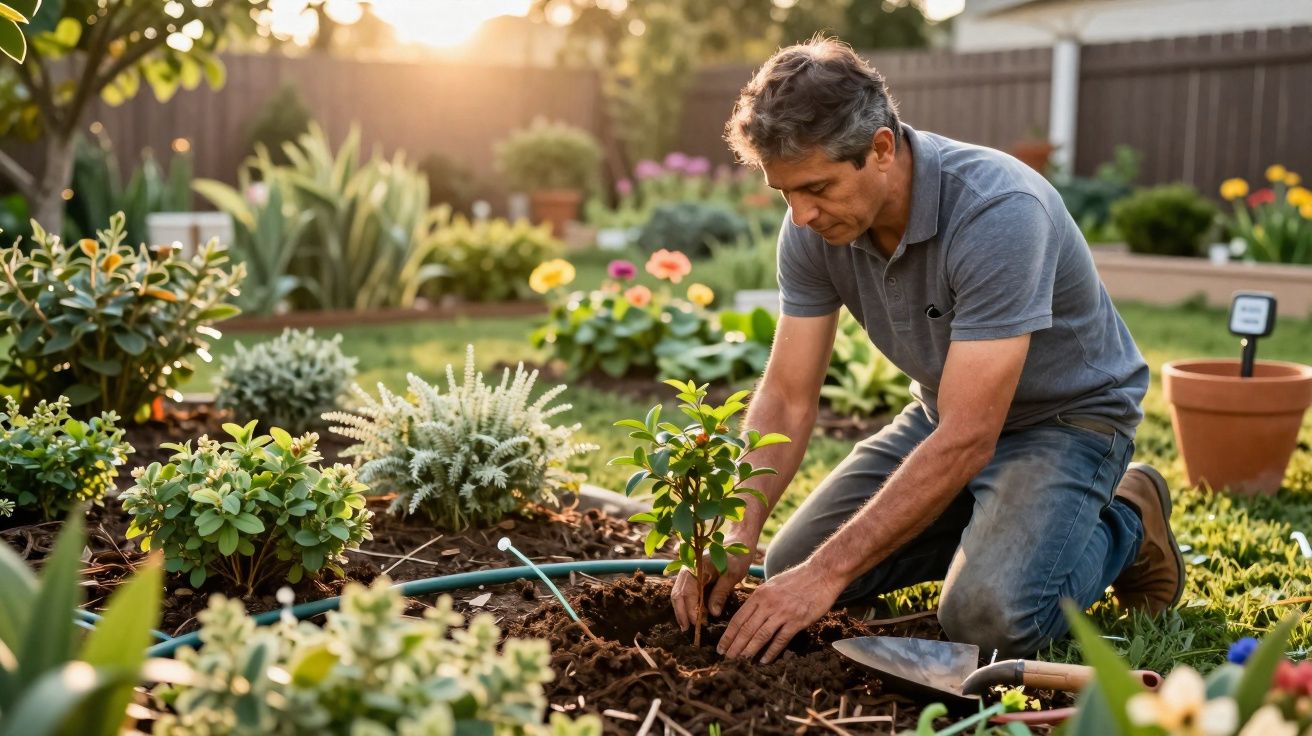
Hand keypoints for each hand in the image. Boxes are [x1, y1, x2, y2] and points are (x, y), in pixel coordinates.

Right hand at [671, 533, 755, 631]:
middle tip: (687, 629)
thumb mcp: (732, 575)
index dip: (690, 610)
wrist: (739, 542)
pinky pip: (685, 591)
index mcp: (696, 566)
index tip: (697, 625)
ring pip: (679, 593)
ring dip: (683, 609)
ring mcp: (689, 572)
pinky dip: (688, 603)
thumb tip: (711, 614)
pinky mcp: (693, 576)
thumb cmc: (737, 557)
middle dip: (681, 612)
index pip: (687, 592)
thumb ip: (720, 593)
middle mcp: (688, 568)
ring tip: (689, 625)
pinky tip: (694, 615)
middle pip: (678, 594)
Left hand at [717, 560, 843, 663]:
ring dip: (749, 651)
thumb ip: (760, 599)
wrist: (822, 574)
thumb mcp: (773, 584)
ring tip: (741, 662)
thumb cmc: (798, 579)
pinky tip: (764, 660)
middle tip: (726, 659)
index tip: (721, 647)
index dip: (728, 635)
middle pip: (746, 629)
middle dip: (734, 646)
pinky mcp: (797, 621)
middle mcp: (768, 603)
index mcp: (760, 594)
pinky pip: (780, 639)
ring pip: (760, 635)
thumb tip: (749, 615)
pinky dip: (771, 652)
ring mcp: (783, 612)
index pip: (739, 618)